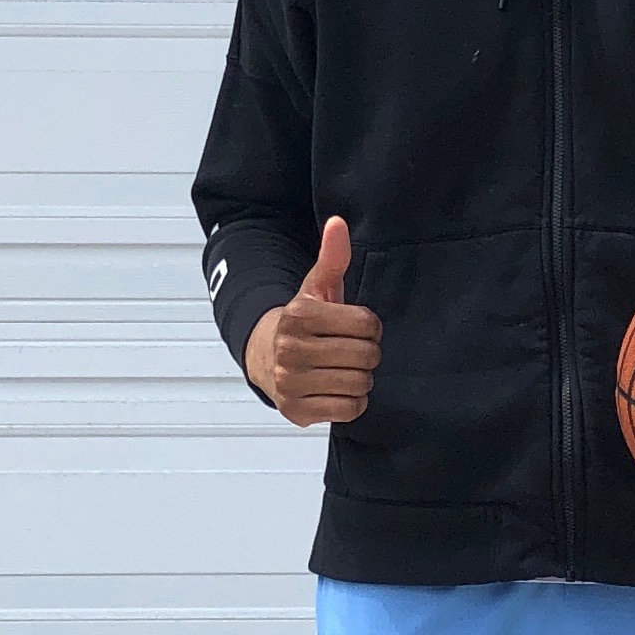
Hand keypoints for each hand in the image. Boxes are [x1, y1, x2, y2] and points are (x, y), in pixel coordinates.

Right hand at [247, 217, 381, 427]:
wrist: (264, 357)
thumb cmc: (302, 323)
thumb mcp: (317, 287)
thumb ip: (332, 257)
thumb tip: (338, 223)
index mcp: (298, 315)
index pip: (368, 325)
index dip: (369, 326)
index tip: (354, 327)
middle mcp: (290, 349)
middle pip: (367, 356)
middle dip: (366, 353)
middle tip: (349, 349)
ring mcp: (290, 383)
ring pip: (360, 384)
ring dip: (360, 378)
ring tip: (343, 368)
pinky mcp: (296, 412)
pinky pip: (350, 410)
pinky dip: (352, 401)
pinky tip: (337, 388)